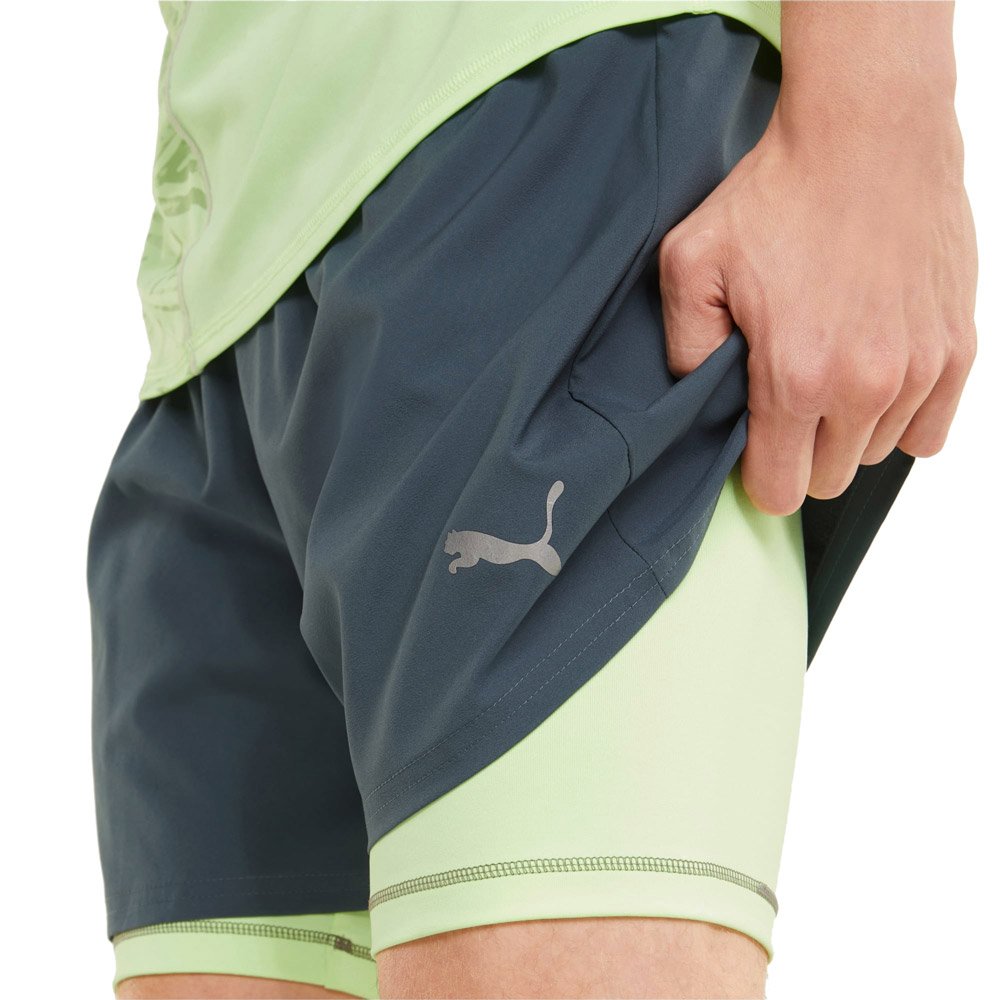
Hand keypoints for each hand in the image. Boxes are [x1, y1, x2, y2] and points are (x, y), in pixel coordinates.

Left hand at [656, 102, 977, 517]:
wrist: (868, 131)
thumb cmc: (778, 194)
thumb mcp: (691, 264)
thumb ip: (684, 348)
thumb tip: (698, 400)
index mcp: (795, 377)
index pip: (780, 489)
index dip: (759, 476)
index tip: (753, 446)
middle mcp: (865, 386)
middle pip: (827, 478)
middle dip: (800, 451)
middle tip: (785, 397)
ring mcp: (920, 370)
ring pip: (873, 452)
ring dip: (848, 428)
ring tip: (829, 365)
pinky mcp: (957, 348)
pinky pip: (928, 431)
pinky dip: (900, 416)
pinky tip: (874, 375)